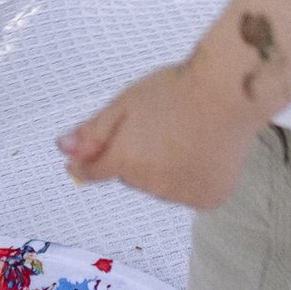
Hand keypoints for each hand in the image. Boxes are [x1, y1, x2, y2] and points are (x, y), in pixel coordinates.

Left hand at [59, 59, 253, 209]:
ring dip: (163, 169)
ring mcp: (181, 196)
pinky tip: (202, 151)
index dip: (87, 162)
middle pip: (131, 176)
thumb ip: (93, 132)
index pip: (94, 171)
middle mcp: (150, 187)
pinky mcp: (207, 199)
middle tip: (157, 126)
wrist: (228, 94)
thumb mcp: (125, 103)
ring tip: (184, 135)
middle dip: (136, 157)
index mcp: (125, 161)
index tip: (84, 157)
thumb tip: (62, 149)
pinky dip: (190, 177)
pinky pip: (187, 191)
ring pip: (160, 185)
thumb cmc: (174, 89)